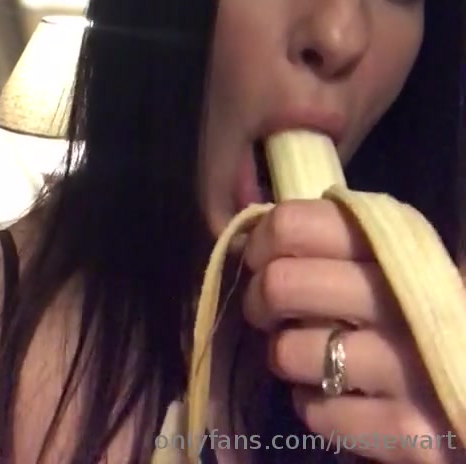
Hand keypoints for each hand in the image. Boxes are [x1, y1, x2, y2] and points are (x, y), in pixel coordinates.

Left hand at [241, 199, 459, 463]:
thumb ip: (325, 240)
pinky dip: (315, 406)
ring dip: (288, 356)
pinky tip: (341, 395)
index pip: (295, 224)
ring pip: (289, 352)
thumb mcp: (382, 259)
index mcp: (395, 243)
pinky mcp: (409, 430)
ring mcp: (410, 367)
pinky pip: (316, 411)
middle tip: (270, 312)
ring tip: (314, 355)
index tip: (261, 259)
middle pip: (280, 284)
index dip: (262, 241)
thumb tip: (242, 240)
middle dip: (259, 300)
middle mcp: (405, 297)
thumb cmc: (412, 310)